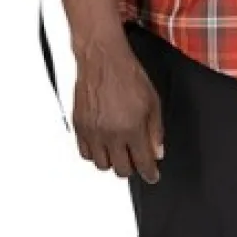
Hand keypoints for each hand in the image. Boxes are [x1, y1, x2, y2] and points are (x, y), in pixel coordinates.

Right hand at [73, 37, 164, 180]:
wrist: (103, 60)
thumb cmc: (128, 75)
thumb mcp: (153, 102)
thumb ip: (156, 131)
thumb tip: (157, 152)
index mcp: (132, 128)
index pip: (142, 163)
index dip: (150, 173)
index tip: (152, 176)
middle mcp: (111, 134)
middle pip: (121, 170)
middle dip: (131, 168)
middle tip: (135, 160)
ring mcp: (93, 132)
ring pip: (101, 165)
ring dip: (112, 162)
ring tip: (118, 151)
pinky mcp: (79, 126)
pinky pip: (85, 153)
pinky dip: (95, 153)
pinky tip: (103, 144)